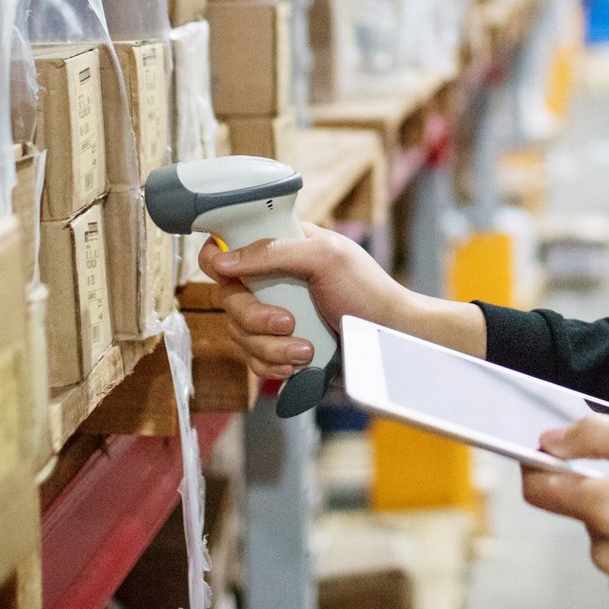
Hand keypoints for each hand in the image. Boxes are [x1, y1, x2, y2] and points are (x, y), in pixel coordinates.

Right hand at [198, 225, 483, 379]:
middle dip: (255, 318)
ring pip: (238, 333)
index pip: (229, 243)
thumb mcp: (325, 258)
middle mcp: (272, 279)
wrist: (390, 341)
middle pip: (227, 297)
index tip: (226, 274)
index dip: (217, 258)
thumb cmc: (368, 291)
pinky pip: (252, 361)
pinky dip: (273, 365)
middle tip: (289, 322)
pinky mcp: (279, 347)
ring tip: (306, 351)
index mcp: (282, 246)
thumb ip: (273, 252)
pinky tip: (300, 363)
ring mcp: (273, 315)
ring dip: (270, 347)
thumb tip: (222, 259)